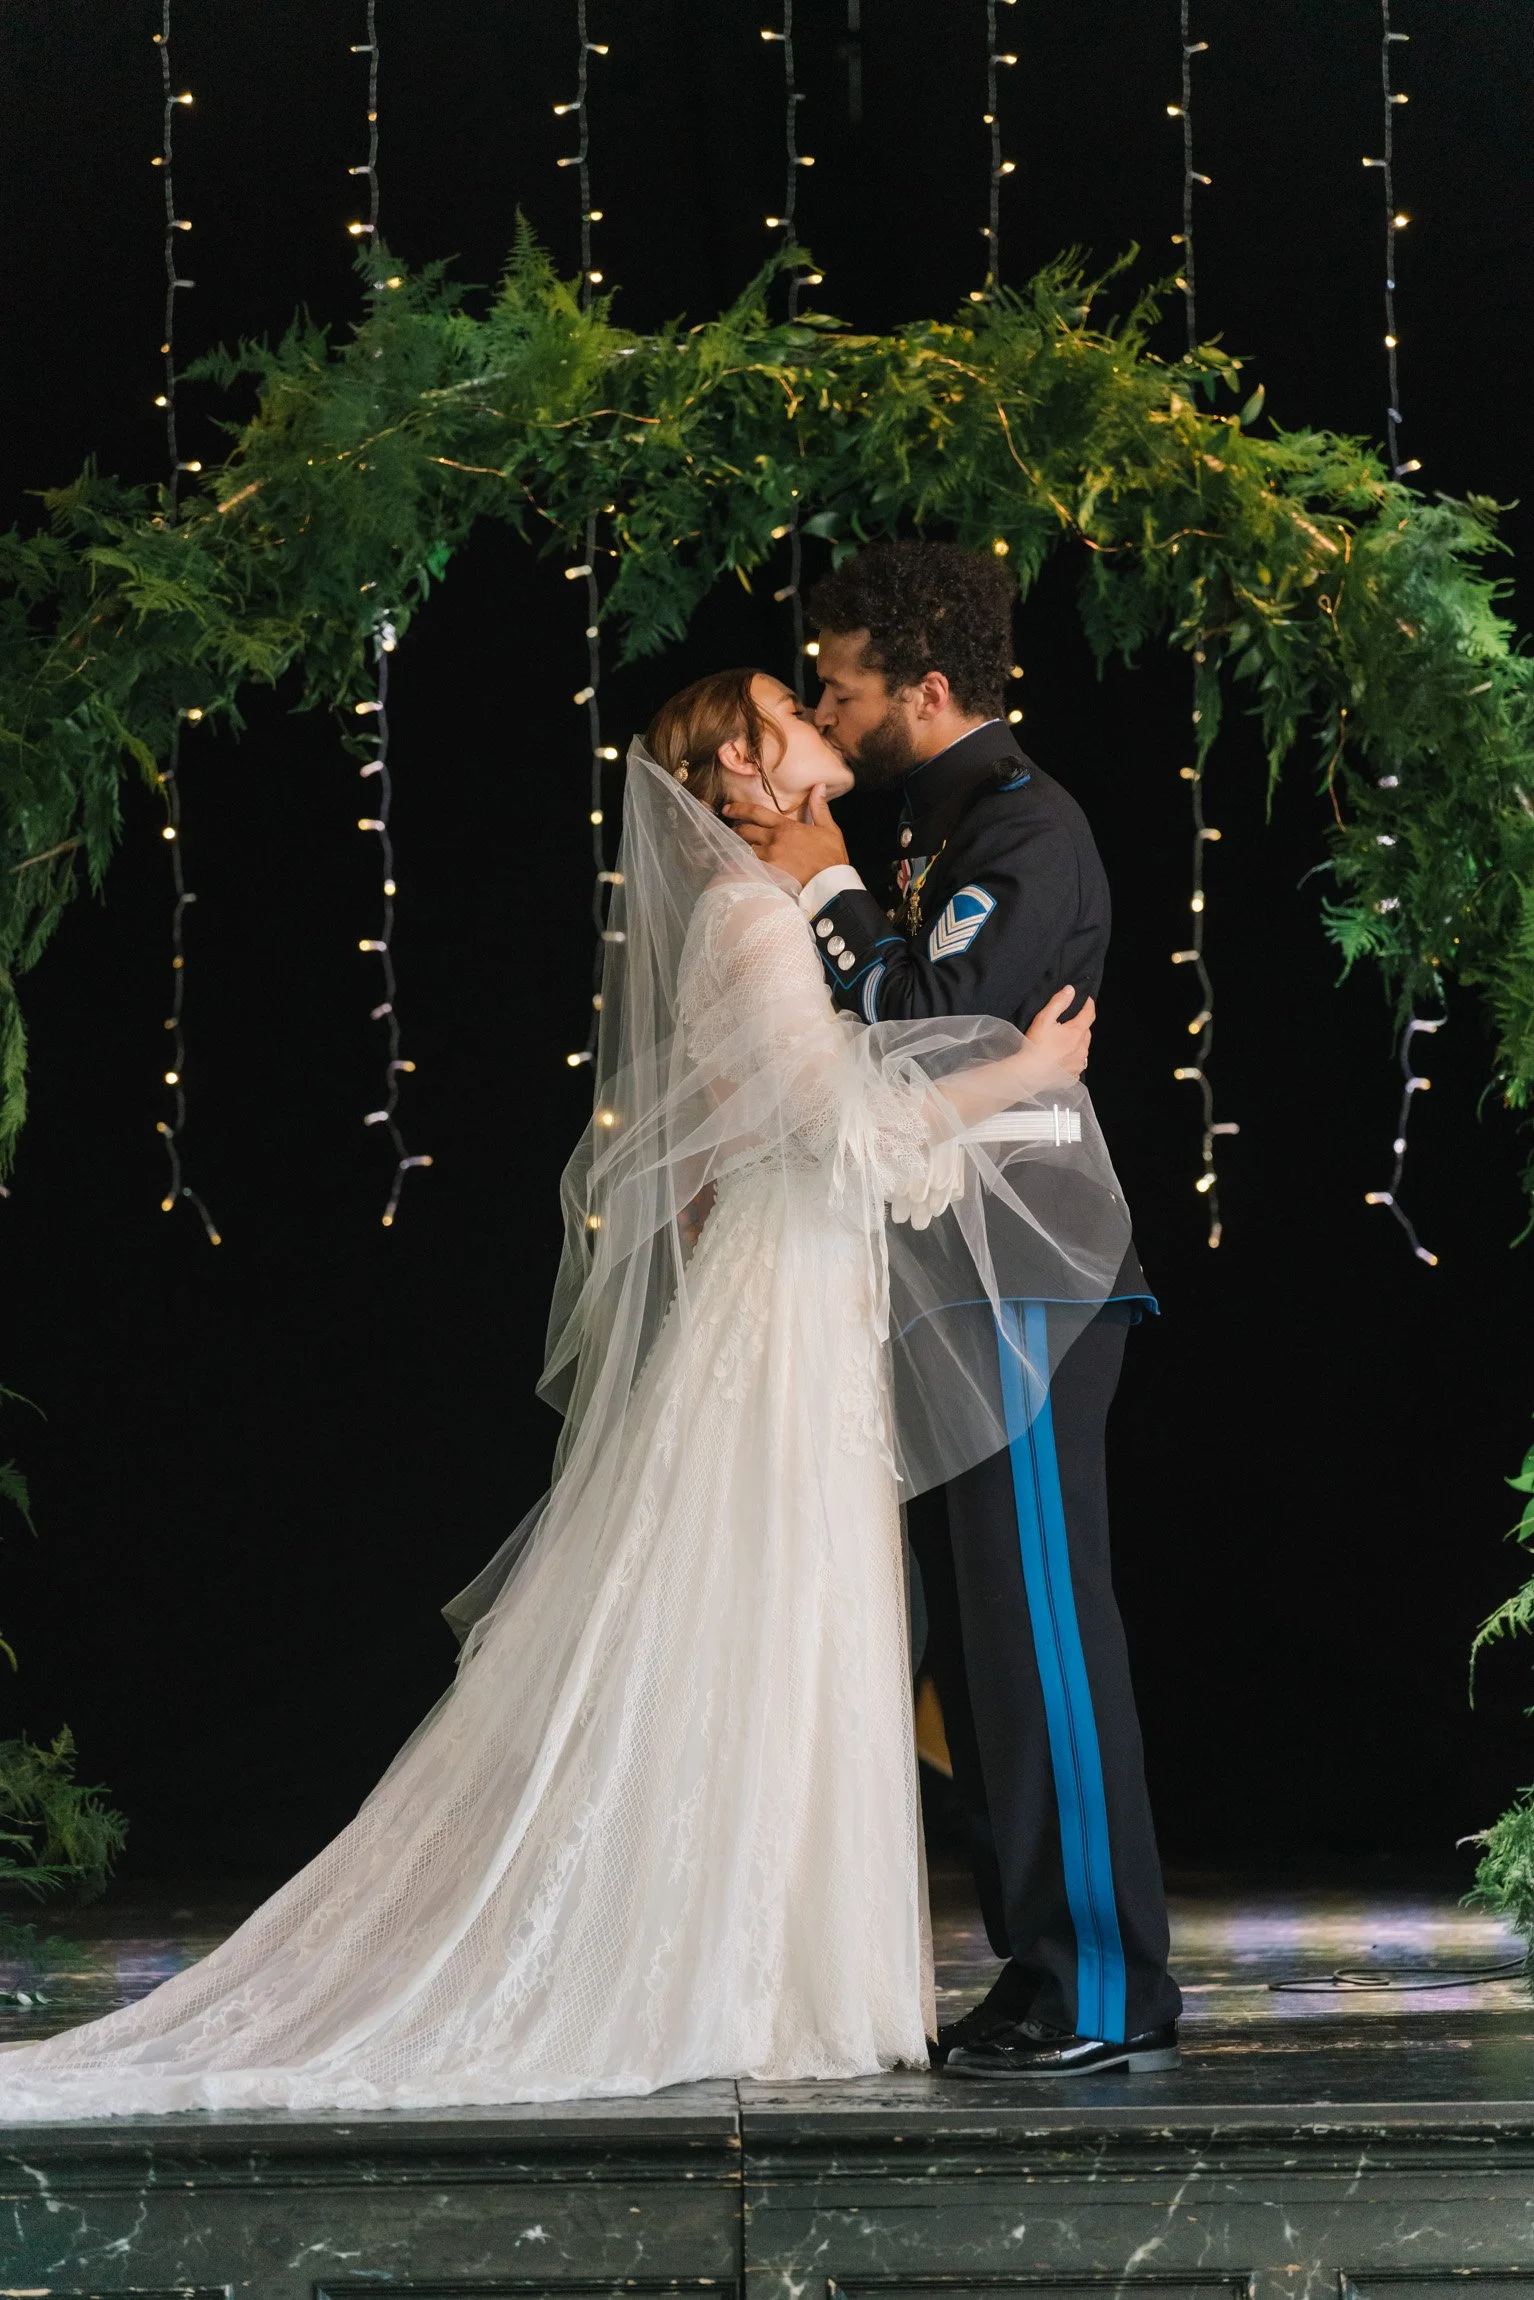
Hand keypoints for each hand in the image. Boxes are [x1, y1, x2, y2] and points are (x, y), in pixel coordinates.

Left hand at [722, 784, 848, 886]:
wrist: (831, 882)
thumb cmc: (832, 857)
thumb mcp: (829, 828)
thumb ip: (819, 807)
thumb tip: (819, 785)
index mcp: (786, 827)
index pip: (757, 813)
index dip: (739, 809)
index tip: (728, 809)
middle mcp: (774, 840)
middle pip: (746, 831)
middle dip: (736, 831)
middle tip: (730, 832)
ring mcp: (769, 858)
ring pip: (744, 850)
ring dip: (737, 850)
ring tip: (732, 852)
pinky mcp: (768, 875)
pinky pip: (747, 869)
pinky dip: (739, 867)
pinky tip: (734, 869)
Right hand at [1018, 985, 1094, 1084]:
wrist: (1029, 1073)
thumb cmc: (1035, 1045)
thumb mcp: (1045, 1018)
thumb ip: (1059, 1002)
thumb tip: (1070, 990)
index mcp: (1077, 1032)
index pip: (1089, 1014)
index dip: (1089, 1005)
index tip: (1087, 1000)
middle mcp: (1082, 1049)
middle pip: (1087, 1032)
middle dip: (1081, 1025)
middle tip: (1070, 1022)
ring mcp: (1078, 1063)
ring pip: (1083, 1049)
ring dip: (1078, 1043)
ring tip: (1065, 1042)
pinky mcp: (1073, 1075)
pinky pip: (1077, 1064)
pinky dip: (1073, 1059)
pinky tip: (1062, 1059)